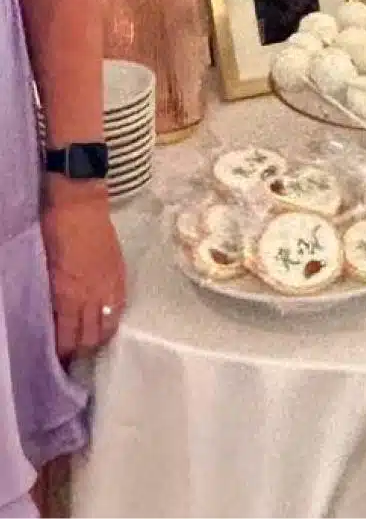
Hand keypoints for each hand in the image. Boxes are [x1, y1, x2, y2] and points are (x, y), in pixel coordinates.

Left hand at [41, 181, 125, 358]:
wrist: (80, 204)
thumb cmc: (53, 231)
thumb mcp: (44, 268)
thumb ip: (51, 295)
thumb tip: (52, 316)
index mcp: (67, 295)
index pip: (66, 336)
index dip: (63, 353)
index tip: (58, 362)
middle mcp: (90, 295)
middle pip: (90, 335)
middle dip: (82, 351)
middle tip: (75, 359)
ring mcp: (108, 284)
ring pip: (108, 324)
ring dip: (99, 338)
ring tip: (93, 345)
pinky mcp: (120, 272)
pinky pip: (120, 304)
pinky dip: (113, 318)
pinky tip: (108, 322)